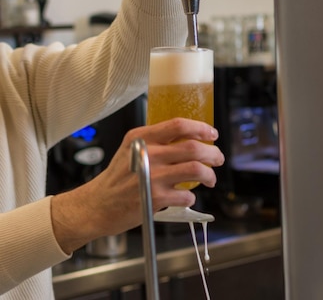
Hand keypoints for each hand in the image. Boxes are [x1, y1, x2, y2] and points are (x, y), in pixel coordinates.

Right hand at [50, 118, 223, 253]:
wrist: (96, 205)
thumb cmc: (118, 177)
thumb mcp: (132, 148)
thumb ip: (158, 141)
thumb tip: (192, 138)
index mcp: (142, 138)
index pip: (179, 125)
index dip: (201, 128)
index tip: (212, 134)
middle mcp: (148, 154)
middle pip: (193, 147)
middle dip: (213, 153)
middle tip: (218, 159)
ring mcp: (152, 176)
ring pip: (196, 169)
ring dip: (209, 174)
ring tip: (210, 178)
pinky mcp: (155, 198)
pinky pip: (187, 194)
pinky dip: (192, 196)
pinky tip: (186, 196)